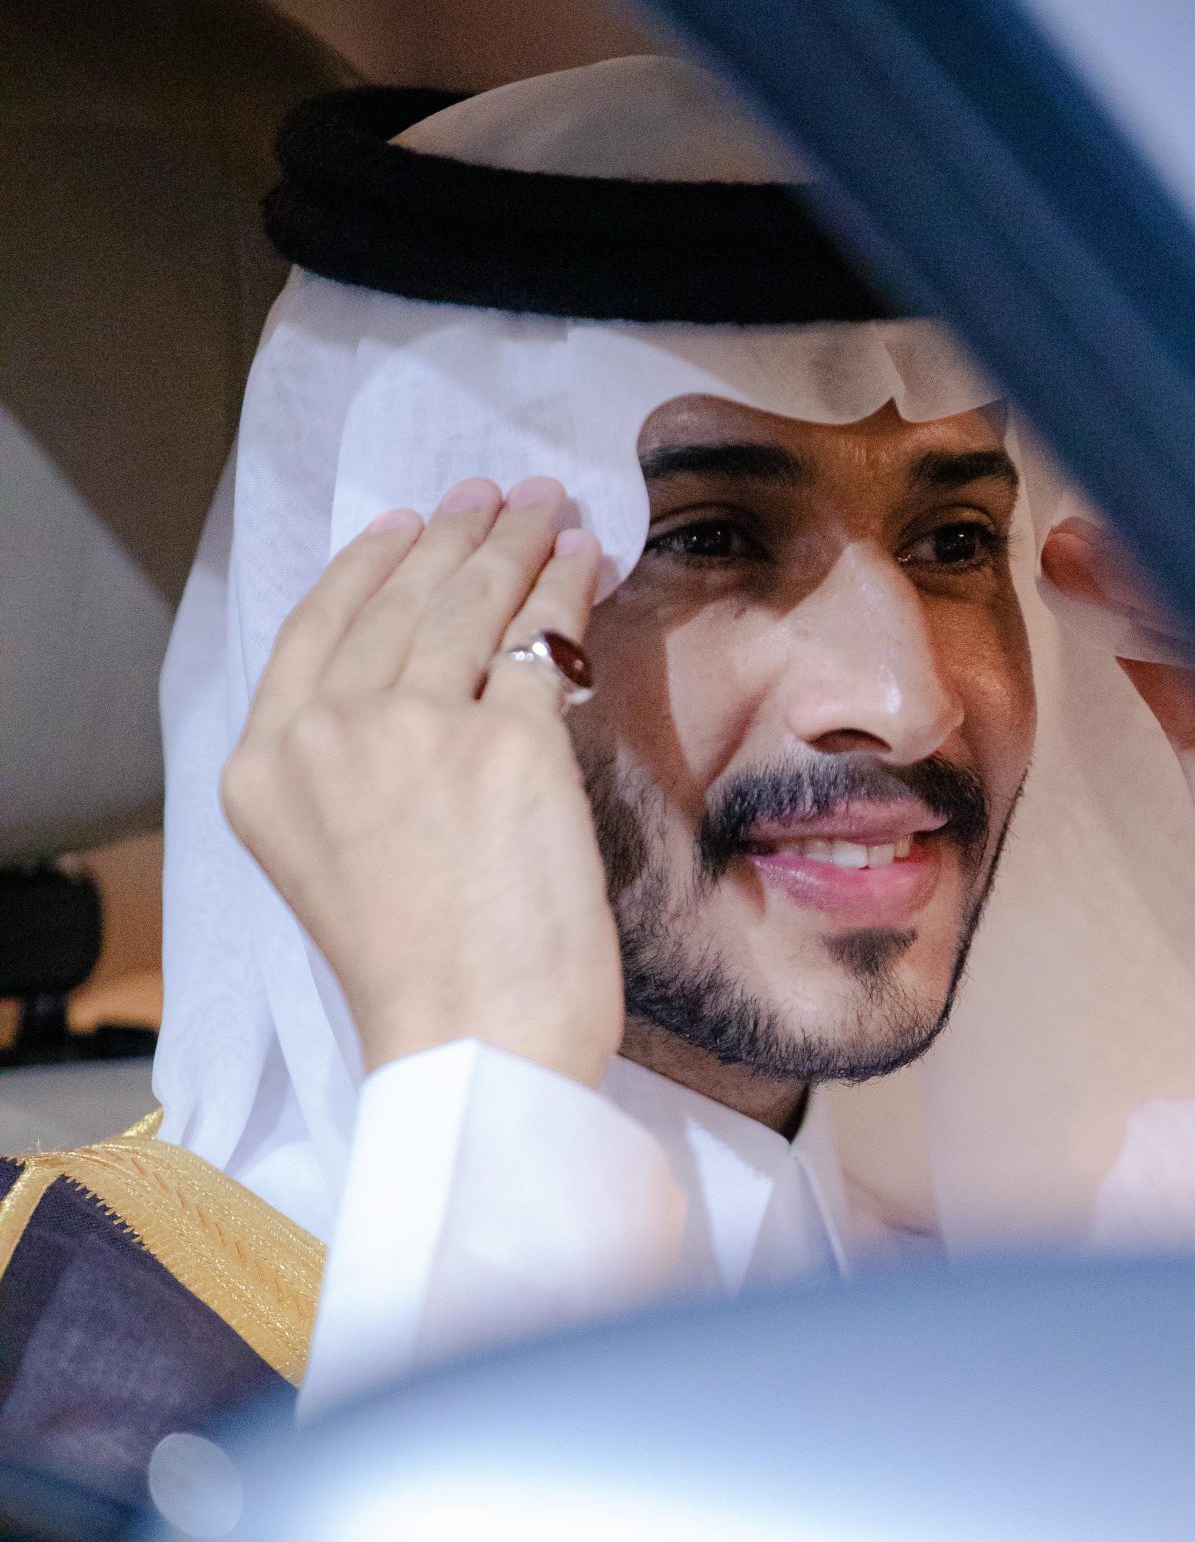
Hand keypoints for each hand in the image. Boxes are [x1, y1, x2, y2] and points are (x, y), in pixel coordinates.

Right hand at [222, 477, 623, 1084]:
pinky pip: (542, 643)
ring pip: (469, 606)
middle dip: (454, 537)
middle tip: (495, 498)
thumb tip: (427, 685)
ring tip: (547, 510)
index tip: (404, 525)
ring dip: (514, 544)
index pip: (313, 631)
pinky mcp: (509, 744)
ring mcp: (416, 731)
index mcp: (263, 771)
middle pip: (397, 604)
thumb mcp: (336, 860)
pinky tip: (585, 565)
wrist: (471, 1043)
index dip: (366, 566)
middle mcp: (325, 736)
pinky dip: (567, 592)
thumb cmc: (421, 982)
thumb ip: (352, 774)